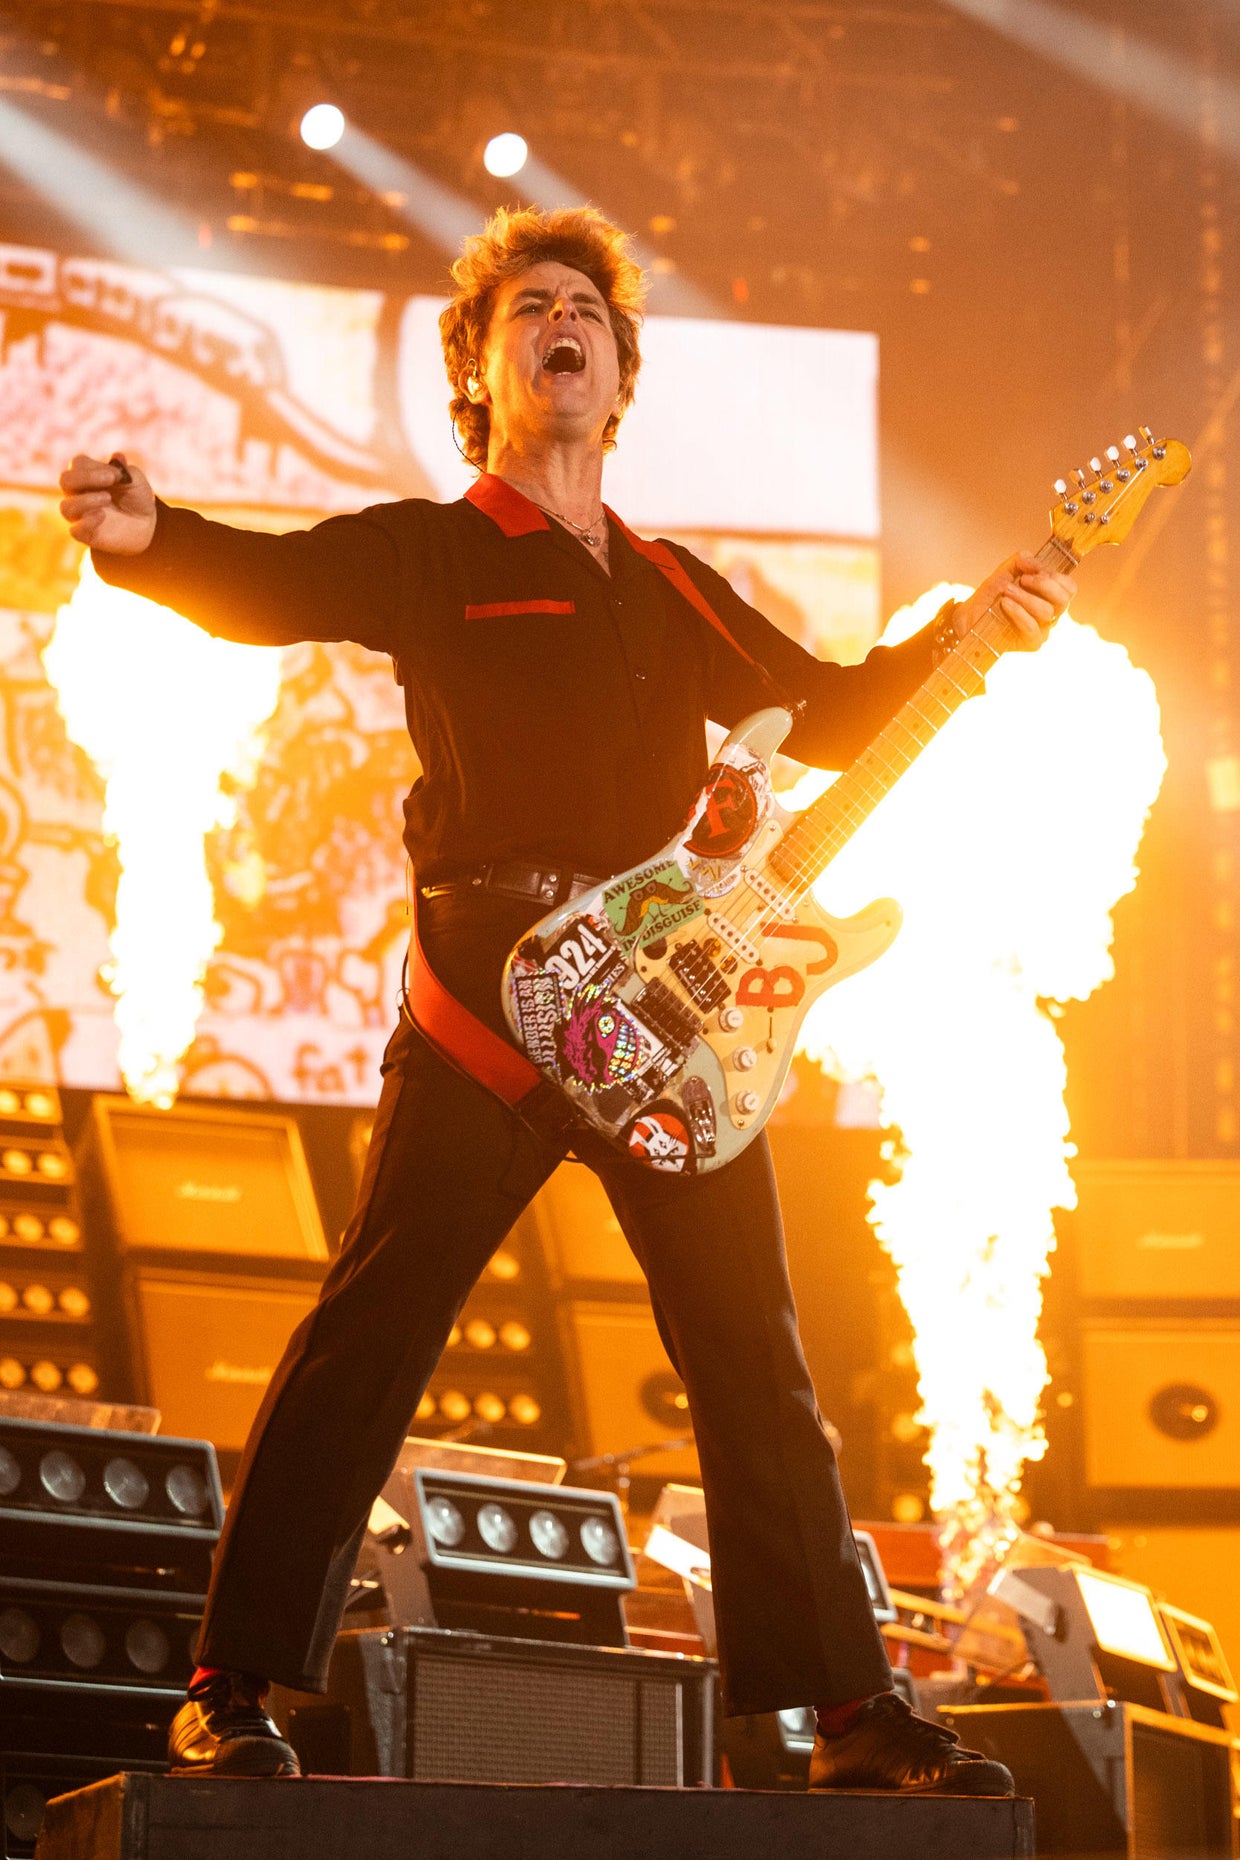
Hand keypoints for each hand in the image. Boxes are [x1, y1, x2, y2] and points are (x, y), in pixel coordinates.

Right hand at [58, 453, 156, 553]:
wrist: (145, 525)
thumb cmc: (136, 498)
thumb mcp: (136, 482)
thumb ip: (126, 470)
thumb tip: (118, 457)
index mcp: (87, 475)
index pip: (78, 464)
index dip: (96, 466)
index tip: (117, 474)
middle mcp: (78, 493)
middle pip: (65, 480)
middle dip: (85, 477)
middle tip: (110, 480)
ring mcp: (80, 514)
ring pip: (66, 507)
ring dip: (86, 501)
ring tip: (107, 498)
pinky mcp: (86, 534)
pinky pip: (75, 530)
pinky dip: (86, 523)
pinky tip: (102, 516)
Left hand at [953, 551, 1076, 650]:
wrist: (970, 616)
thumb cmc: (991, 596)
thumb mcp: (1005, 572)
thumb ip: (1020, 561)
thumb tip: (1029, 557)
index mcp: (1050, 595)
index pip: (1069, 587)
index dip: (1055, 576)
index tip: (1033, 570)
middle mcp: (1051, 613)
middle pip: (1063, 600)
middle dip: (1043, 585)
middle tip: (1023, 579)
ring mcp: (1043, 629)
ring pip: (1047, 612)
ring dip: (1025, 597)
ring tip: (1006, 591)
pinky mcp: (1032, 643)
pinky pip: (1033, 629)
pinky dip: (1019, 613)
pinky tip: (1005, 604)